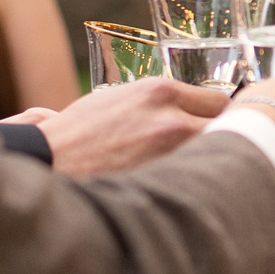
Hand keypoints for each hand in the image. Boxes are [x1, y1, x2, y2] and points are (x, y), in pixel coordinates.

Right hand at [23, 78, 228, 176]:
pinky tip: (187, 182)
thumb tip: (191, 110)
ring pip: (214, 152)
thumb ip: (159, 102)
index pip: (218, 100)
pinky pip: (194, 176)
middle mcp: (171, 118)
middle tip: (220, 145)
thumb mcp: (120, 98)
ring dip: (212, 158)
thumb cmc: (80, 131)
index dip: (220, 114)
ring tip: (204, 165)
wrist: (48, 161)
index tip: (220, 122)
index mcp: (159, 91)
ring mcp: (168, 152)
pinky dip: (194, 178)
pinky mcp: (161, 180)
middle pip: (226, 126)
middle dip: (224, 135)